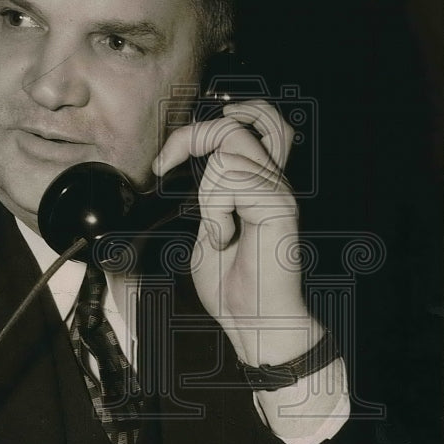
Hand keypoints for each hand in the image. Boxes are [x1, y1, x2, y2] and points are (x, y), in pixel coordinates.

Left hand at [154, 99, 321, 365]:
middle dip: (192, 138)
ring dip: (206, 195)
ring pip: (227, 154)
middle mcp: (273, 181)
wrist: (254, 322)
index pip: (251, 121)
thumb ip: (207, 192)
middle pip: (236, 125)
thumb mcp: (206, 225)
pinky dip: (215, 211)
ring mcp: (279, 192)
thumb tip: (185, 159)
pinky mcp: (279, 208)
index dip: (202, 127)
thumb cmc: (231, 284)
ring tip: (217, 230)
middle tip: (168, 167)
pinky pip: (232, 180)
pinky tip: (225, 238)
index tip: (164, 162)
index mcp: (258, 182)